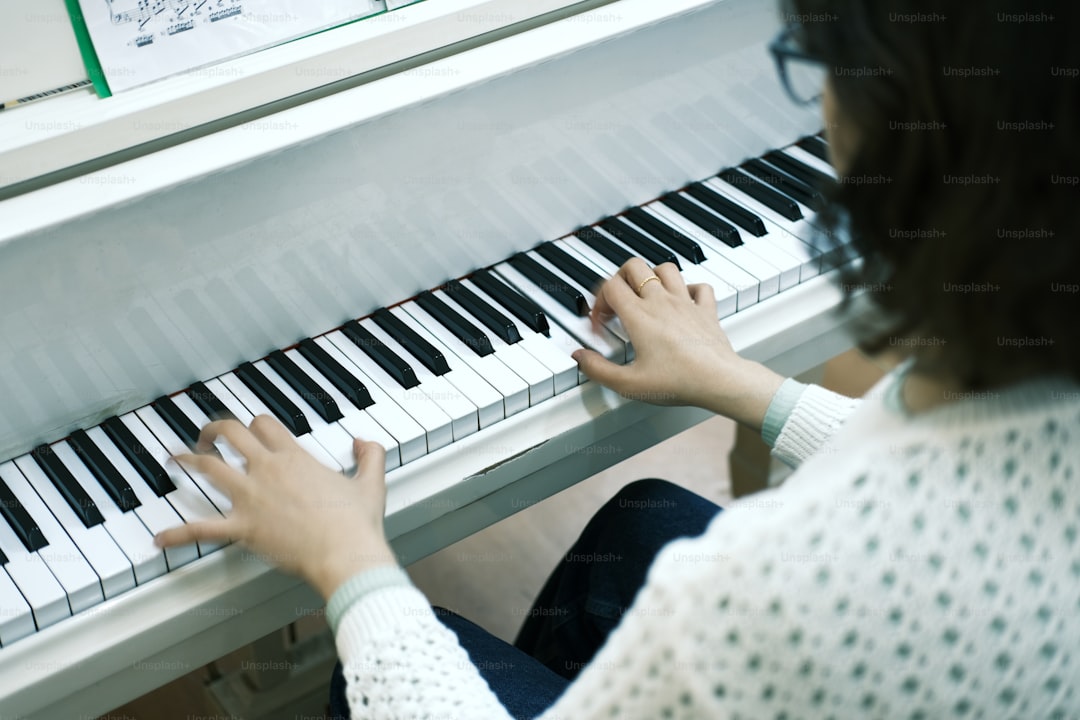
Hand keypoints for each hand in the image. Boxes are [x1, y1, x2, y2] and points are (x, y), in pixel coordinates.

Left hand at [154, 416, 397, 599]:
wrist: (345, 552)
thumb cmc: (356, 522)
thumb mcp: (372, 481)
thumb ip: (370, 455)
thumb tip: (363, 442)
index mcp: (296, 458)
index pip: (266, 425)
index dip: (256, 423)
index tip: (251, 429)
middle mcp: (268, 470)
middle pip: (233, 435)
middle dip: (215, 430)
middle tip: (207, 434)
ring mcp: (251, 498)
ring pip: (210, 468)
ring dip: (189, 460)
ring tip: (176, 459)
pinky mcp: (243, 528)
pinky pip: (203, 529)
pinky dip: (179, 534)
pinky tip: (160, 538)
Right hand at [575, 258, 784, 429]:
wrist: (718, 380)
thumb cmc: (678, 382)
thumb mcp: (629, 384)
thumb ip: (598, 370)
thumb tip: (580, 358)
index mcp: (639, 316)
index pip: (609, 287)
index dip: (598, 301)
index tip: (600, 322)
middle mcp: (661, 302)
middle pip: (634, 267)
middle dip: (619, 279)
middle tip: (617, 302)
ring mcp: (686, 302)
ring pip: (665, 268)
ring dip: (651, 277)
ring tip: (645, 295)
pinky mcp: (706, 310)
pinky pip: (699, 286)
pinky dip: (689, 289)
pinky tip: (682, 302)